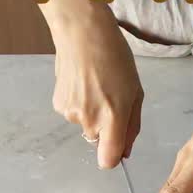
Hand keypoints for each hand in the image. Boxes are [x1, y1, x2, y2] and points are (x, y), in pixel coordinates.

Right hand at [51, 1, 143, 167]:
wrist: (82, 32)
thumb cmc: (115, 57)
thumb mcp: (135, 91)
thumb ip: (132, 126)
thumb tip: (125, 152)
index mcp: (112, 117)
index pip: (108, 161)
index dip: (114, 156)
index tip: (118, 145)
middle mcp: (89, 120)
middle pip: (98, 141)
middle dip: (106, 127)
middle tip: (111, 98)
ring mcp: (70, 113)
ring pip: (86, 125)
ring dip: (92, 113)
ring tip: (96, 85)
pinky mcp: (57, 105)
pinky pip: (74, 113)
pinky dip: (79, 103)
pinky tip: (82, 82)